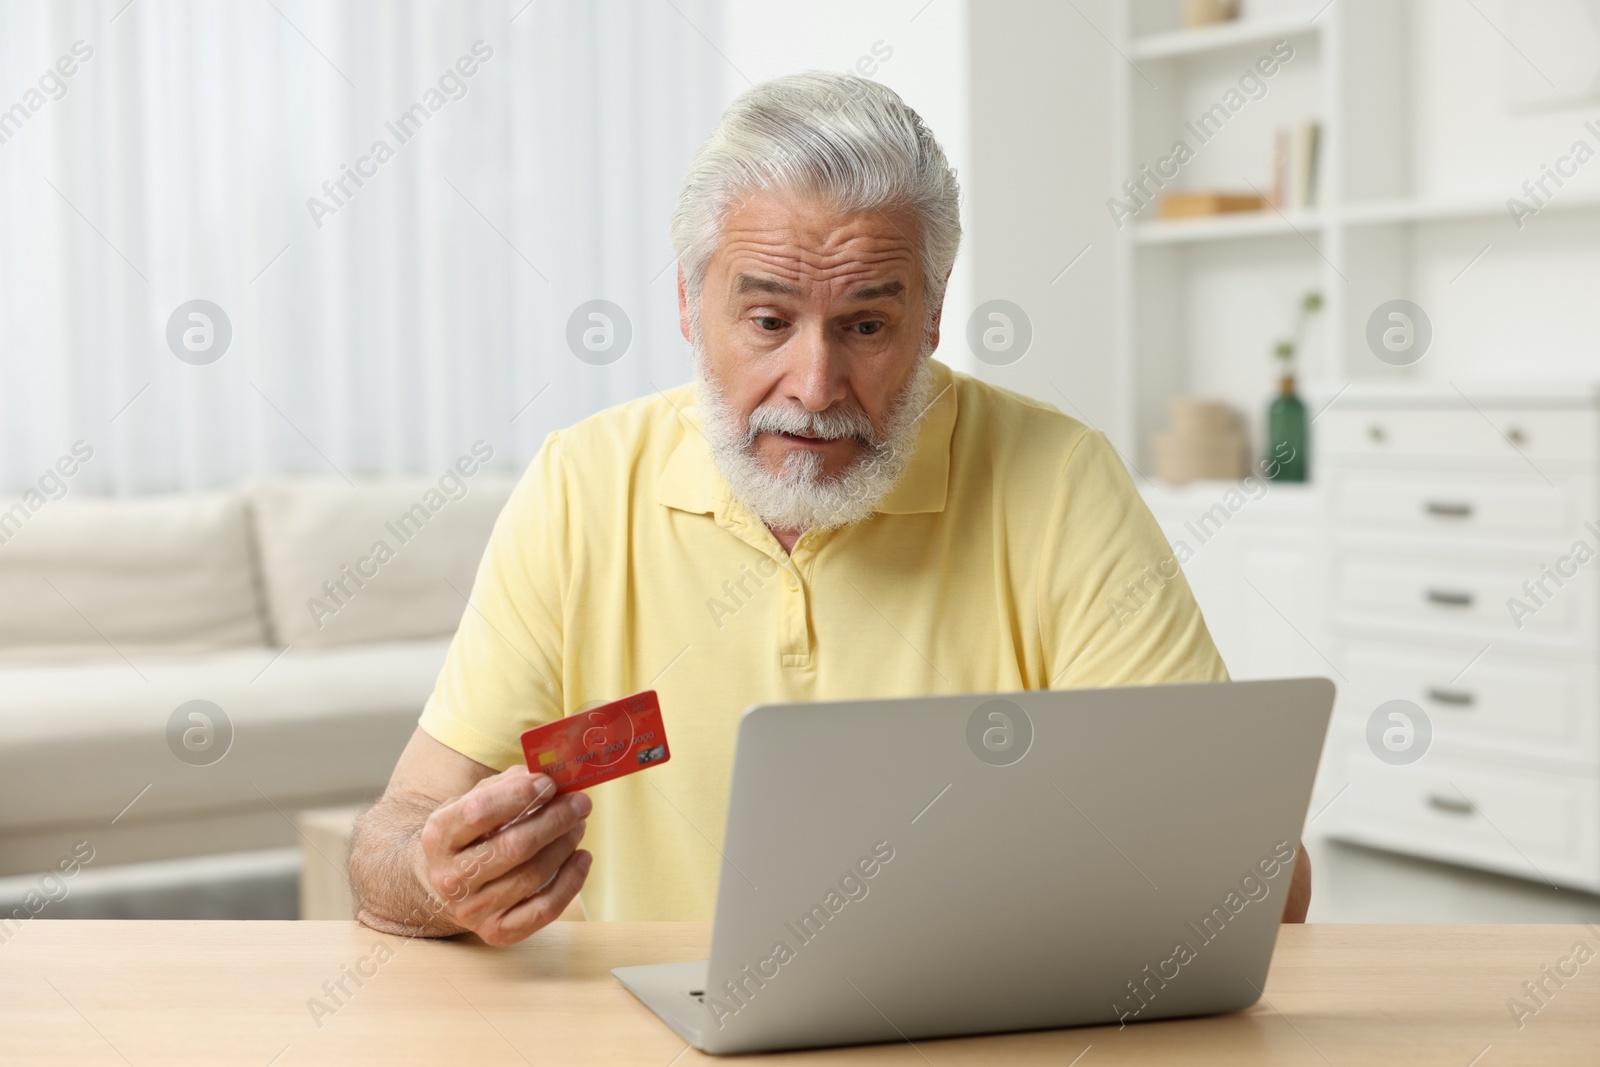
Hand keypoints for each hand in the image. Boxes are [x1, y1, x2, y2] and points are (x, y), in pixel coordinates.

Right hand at [416, 765, 591, 944]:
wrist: (444, 884)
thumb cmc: (469, 834)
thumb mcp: (473, 801)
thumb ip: (507, 785)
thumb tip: (548, 776)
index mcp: (439, 836)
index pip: (479, 812)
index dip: (520, 794)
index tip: (549, 783)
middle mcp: (451, 877)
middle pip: (514, 846)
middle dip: (555, 820)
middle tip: (580, 803)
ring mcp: (472, 909)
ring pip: (533, 875)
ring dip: (565, 845)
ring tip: (578, 825)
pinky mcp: (496, 932)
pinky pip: (544, 909)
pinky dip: (571, 881)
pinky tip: (582, 858)